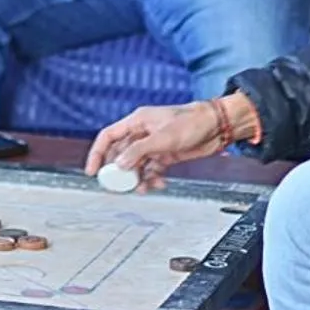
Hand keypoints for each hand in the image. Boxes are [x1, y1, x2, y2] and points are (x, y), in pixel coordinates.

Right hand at [87, 101, 231, 190]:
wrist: (217, 127)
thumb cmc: (192, 122)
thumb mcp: (163, 137)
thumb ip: (139, 151)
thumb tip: (120, 165)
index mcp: (137, 122)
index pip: (108, 137)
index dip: (98, 153)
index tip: (93, 171)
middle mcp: (143, 133)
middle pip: (121, 154)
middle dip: (119, 171)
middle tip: (119, 185)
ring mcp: (154, 145)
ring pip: (136, 165)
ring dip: (137, 178)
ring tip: (141, 187)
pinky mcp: (165, 155)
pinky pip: (151, 170)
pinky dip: (152, 179)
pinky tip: (158, 184)